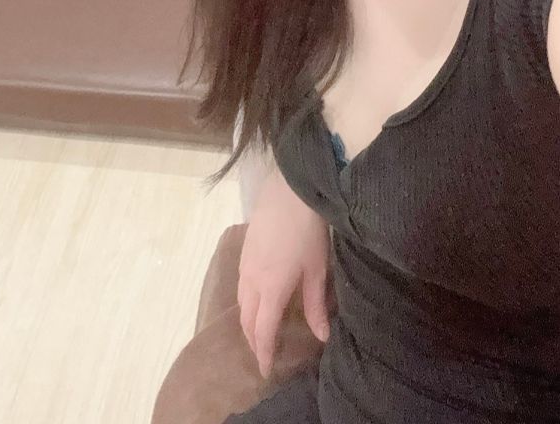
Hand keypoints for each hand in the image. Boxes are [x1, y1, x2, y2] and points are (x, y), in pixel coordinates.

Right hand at [237, 167, 331, 378]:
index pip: (263, 330)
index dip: (264, 352)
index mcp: (271, 288)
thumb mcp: (317, 269)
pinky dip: (246, 303)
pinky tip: (256, 302)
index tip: (266, 371)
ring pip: (241, 303)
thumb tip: (321, 336)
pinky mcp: (244, 251)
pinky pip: (240, 287)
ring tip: (259, 334)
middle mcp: (252, 280)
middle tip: (262, 356)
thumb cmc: (308, 230)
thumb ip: (315, 304)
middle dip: (253, 341)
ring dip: (248, 323)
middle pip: (247, 320)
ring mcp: (245, 264)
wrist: (288, 190)